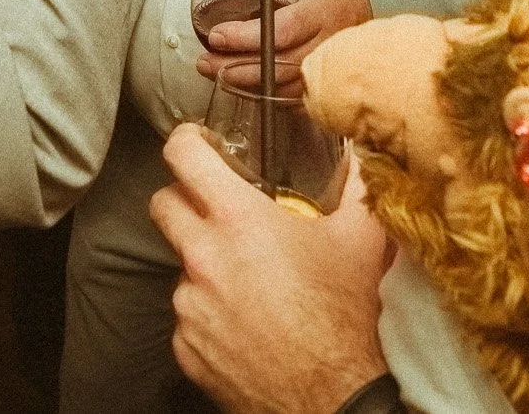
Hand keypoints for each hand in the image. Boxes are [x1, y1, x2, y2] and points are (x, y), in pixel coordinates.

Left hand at [150, 124, 391, 413]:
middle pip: (163, 205)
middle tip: (216, 210)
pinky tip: (244, 321)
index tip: (197, 145)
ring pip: (179, 265)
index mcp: (238, 219)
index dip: (187, 141)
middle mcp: (203, 257)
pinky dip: (208, 313)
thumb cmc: (342, 317)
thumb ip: (359, 187)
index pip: (184, 156)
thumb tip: (364, 154)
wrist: (330, 398)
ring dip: (204, 265)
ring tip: (247, 280)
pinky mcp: (185, 346)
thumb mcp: (360, 241)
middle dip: (185, 200)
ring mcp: (189, 305)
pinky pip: (187, 316)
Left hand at [198, 0, 371, 96]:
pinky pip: (294, 99)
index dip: (247, 37)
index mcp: (322, 13)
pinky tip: (245, 88)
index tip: (218, 36)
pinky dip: (268, 95)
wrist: (382, 10)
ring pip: (283, 86)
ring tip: (216, 75)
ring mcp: (328, 70)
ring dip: (246, 84)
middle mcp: (326, 45)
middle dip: (235, 67)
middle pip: (276, 65)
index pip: (281, 30)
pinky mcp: (328, 84)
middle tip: (205, 63)